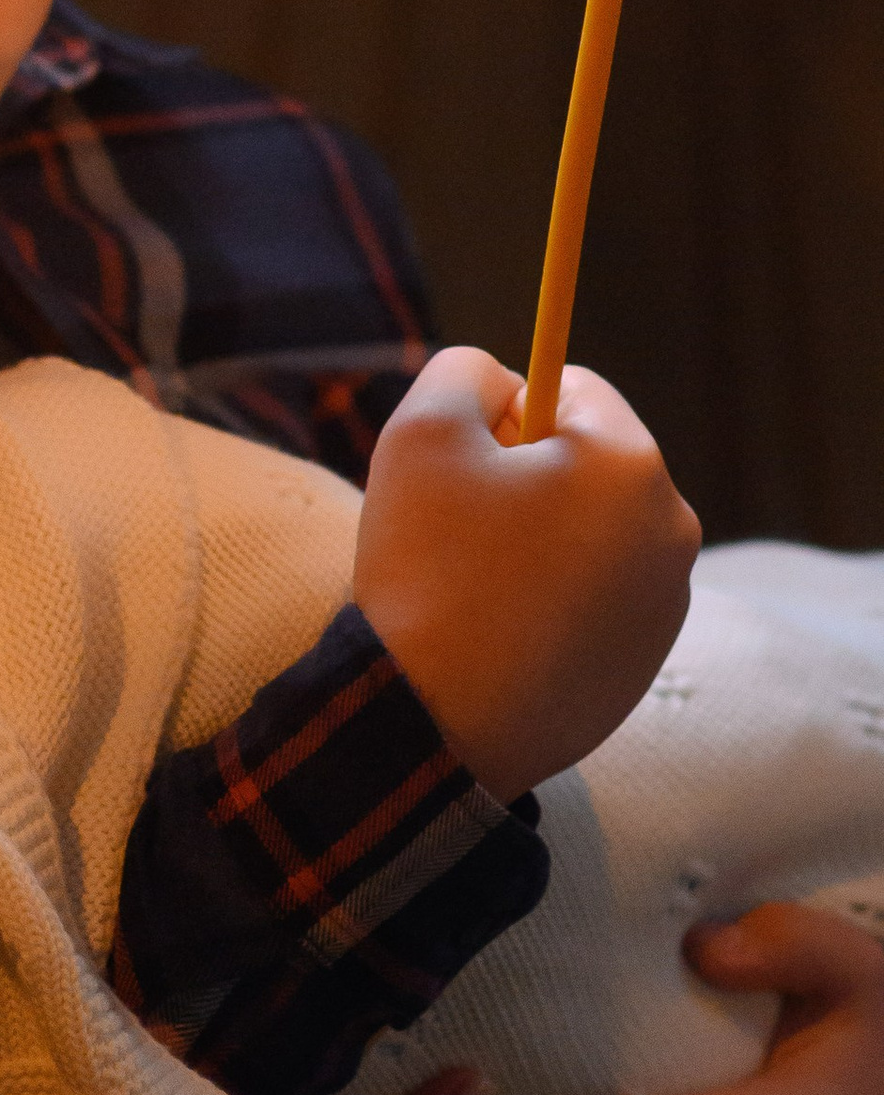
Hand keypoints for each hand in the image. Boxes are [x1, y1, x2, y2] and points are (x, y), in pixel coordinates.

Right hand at [352, 346, 698, 802]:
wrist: (437, 723)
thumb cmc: (427, 568)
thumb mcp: (421, 433)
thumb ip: (464, 372)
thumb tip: (502, 381)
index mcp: (630, 463)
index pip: (572, 386)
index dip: (503, 410)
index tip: (463, 463)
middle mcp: (674, 527)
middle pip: (589, 460)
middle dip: (526, 476)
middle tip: (461, 527)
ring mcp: (669, 601)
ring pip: (591, 528)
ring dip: (538, 536)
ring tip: (478, 586)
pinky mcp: (648, 659)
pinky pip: (597, 594)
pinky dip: (553, 597)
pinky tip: (502, 631)